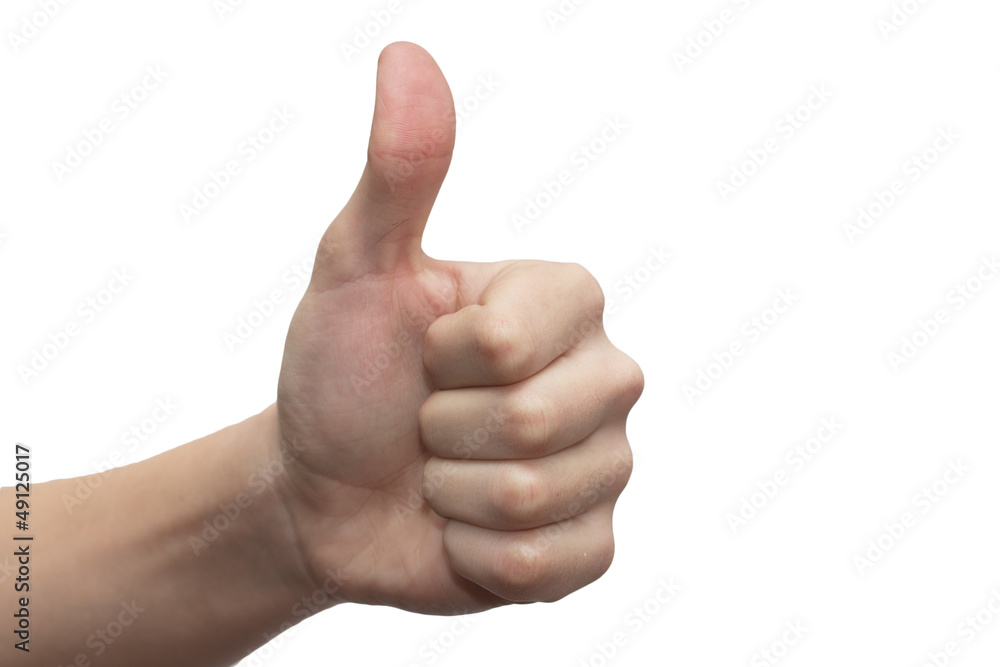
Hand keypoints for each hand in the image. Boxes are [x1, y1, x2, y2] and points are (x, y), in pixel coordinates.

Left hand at [274, 42, 642, 614]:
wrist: (323, 492)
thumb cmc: (340, 375)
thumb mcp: (356, 270)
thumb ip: (399, 171)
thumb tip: (408, 55)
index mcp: (564, 302)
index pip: (512, 343)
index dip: (441, 361)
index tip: (424, 356)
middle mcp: (603, 378)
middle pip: (532, 425)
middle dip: (440, 435)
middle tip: (425, 425)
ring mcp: (605, 466)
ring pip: (534, 498)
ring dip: (451, 496)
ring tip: (441, 476)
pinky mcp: (590, 545)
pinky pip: (547, 565)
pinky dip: (473, 556)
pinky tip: (463, 529)